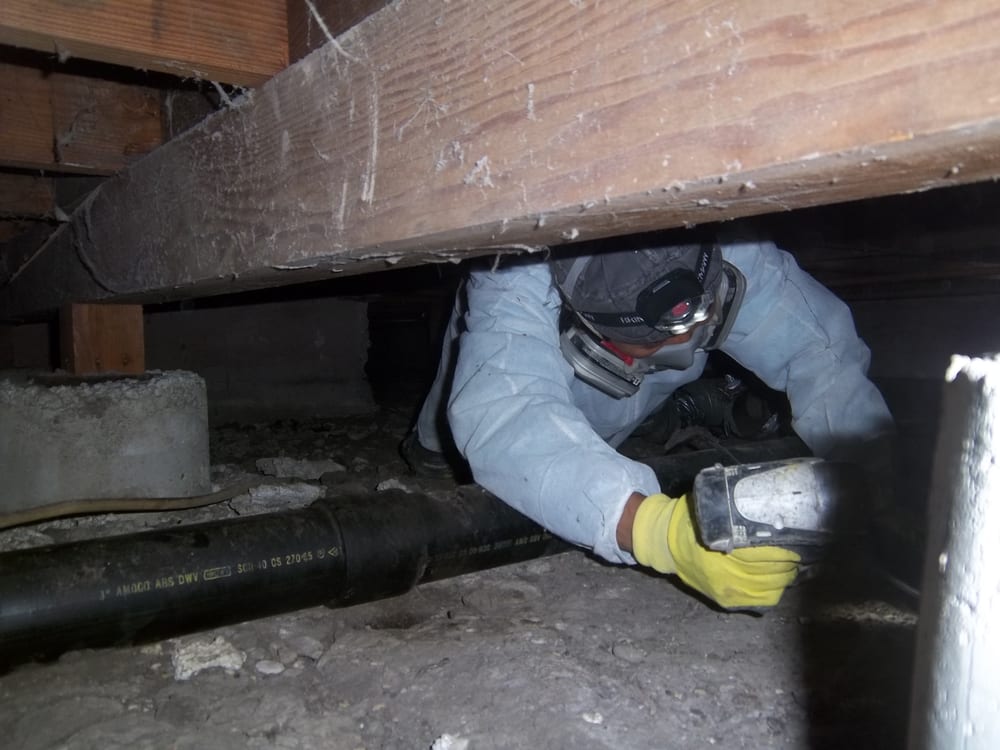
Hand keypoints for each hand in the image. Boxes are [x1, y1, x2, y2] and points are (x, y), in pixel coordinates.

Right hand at [631, 493, 799, 608]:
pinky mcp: (728, 601)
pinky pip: (764, 602)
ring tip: (792, 563)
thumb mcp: (712, 509)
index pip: (769, 553)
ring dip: (787, 575)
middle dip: (792, 560)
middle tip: (800, 549)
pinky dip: (776, 590)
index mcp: (725, 548)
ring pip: (774, 588)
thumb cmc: (692, 521)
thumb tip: (770, 504)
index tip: (799, 538)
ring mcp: (729, 591)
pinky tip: (780, 579)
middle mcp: (729, 575)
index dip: (789, 547)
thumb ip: (737, 510)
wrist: (664, 543)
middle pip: (776, 571)